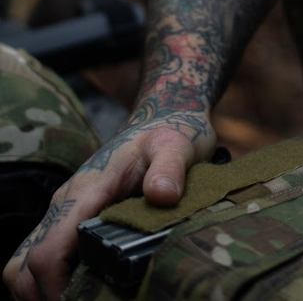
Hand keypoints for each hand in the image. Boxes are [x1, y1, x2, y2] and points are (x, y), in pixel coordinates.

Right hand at [2, 107, 215, 300]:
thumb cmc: (167, 136)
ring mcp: (62, 211)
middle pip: (26, 265)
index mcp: (86, 190)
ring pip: (23, 264)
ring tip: (77, 298)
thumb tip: (162, 196)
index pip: (49, 250)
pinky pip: (37, 255)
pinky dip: (46, 279)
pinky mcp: (66, 218)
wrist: (160, 120)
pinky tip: (78, 286)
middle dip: (46, 295)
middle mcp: (65, 203)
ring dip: (41, 288)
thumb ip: (170, 168)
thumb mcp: (177, 146)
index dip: (56, 286)